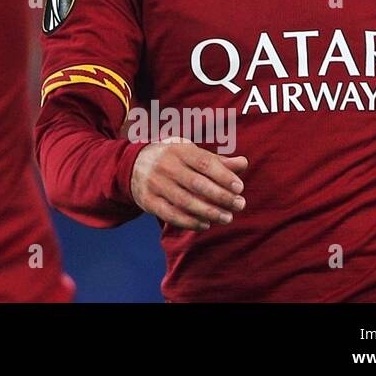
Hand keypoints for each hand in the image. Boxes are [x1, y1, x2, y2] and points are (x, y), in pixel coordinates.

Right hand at [130, 137, 247, 230]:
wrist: (132, 165)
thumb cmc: (172, 159)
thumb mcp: (191, 153)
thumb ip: (217, 161)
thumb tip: (243, 163)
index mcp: (178, 150)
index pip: (204, 163)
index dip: (224, 176)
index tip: (240, 188)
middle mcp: (165, 165)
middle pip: (197, 183)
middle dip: (221, 196)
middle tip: (240, 205)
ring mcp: (155, 184)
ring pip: (185, 201)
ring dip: (209, 212)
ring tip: (227, 218)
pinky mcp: (148, 201)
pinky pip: (171, 215)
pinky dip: (190, 222)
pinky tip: (205, 224)